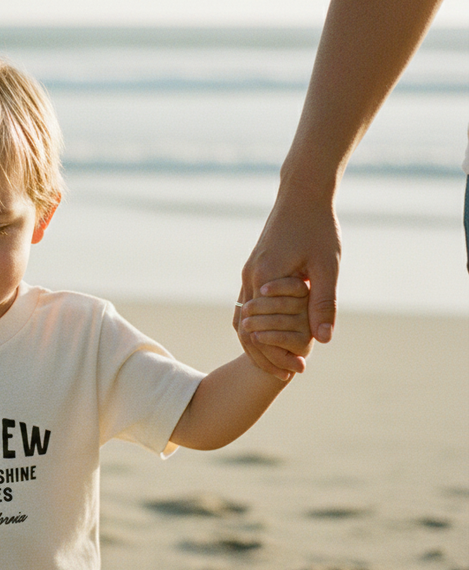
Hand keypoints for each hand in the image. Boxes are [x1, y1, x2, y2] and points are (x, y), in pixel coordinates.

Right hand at [235, 190, 339, 375]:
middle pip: (246, 330)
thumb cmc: (318, 227)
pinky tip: (273, 334)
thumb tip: (323, 339)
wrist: (302, 194)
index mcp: (265, 279)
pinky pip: (247, 305)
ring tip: (279, 361)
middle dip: (265, 356)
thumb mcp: (327, 266)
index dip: (275, 356)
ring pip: (243, 319)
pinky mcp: (254, 268)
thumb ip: (323, 303)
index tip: (297, 371)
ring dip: (258, 342)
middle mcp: (250, 278)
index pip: (259, 331)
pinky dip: (256, 325)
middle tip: (288, 375)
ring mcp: (249, 273)